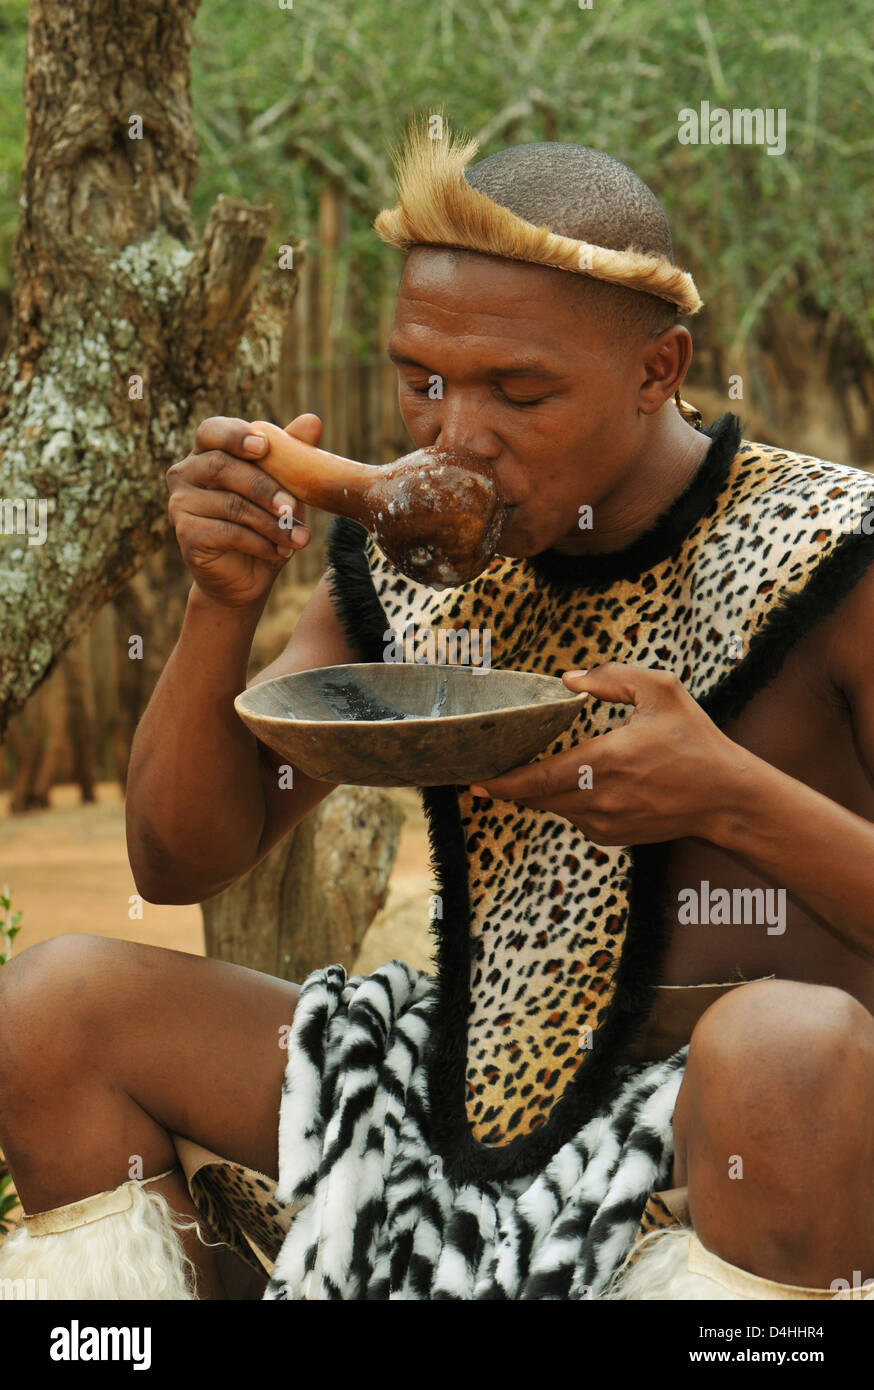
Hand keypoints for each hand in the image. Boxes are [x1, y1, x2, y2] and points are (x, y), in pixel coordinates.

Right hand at [166, 413, 317, 608]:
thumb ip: (292, 454)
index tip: (263, 447)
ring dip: (271, 523)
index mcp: (207, 451)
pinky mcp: (185, 533)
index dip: (235, 435)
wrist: (248, 576)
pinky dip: (260, 542)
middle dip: (265, 487)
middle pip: (222, 466)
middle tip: (293, 509)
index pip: (212, 430)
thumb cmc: (265, 523)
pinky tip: (279, 552)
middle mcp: (186, 472)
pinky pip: (227, 532)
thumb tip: (313, 420)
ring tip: (299, 538)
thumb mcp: (285, 487)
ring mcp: (180, 503)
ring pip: (230, 504)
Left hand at [468, 662, 743, 845]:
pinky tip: (581, 784)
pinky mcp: (613, 837)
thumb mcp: (661, 691)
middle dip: (510, 787)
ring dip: (541, 792)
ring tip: (529, 772)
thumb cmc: (695, 741)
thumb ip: (611, 678)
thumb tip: (569, 679)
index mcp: (604, 762)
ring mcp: (605, 823)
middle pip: (537, 798)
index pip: (537, 779)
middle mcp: (599, 799)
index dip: (502, 782)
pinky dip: (569, 801)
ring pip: (555, 808)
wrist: (726, 798)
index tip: (474, 779)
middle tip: (486, 772)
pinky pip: (576, 818)